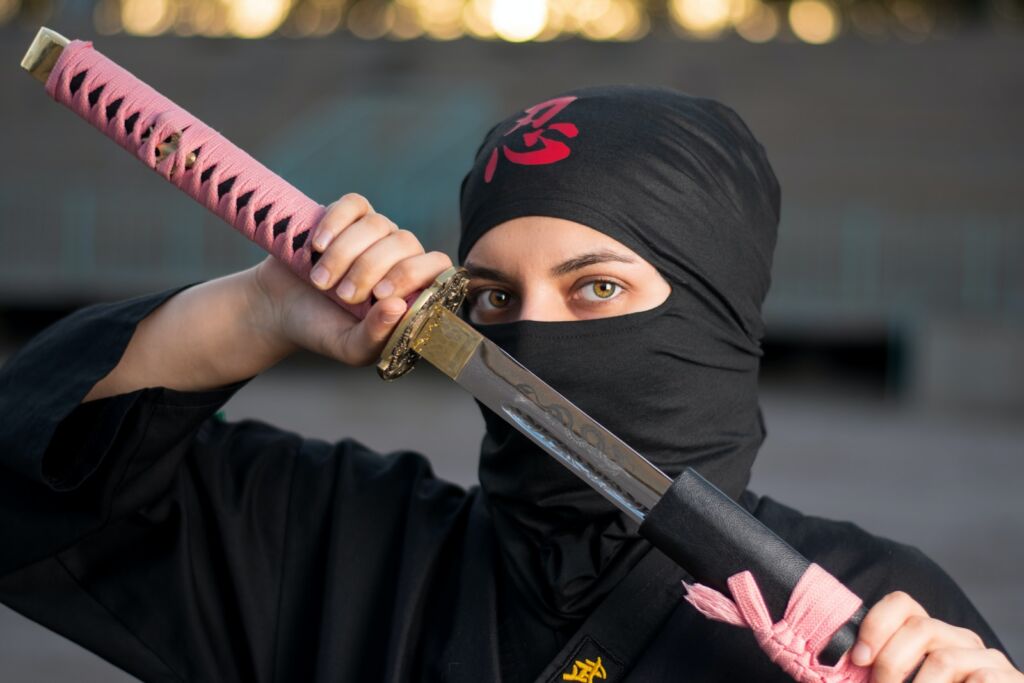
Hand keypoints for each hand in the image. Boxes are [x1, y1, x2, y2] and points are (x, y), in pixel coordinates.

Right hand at [249, 193, 451, 366]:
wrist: (279, 309)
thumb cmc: (323, 330)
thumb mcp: (351, 347)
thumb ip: (377, 335)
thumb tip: (399, 307)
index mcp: (412, 288)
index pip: (438, 267)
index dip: (414, 275)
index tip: (381, 296)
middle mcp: (400, 257)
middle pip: (404, 243)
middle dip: (370, 270)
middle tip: (343, 296)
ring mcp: (376, 233)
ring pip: (377, 225)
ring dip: (344, 255)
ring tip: (321, 281)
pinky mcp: (347, 216)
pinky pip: (354, 204)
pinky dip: (335, 223)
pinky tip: (317, 246)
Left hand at [850, 590, 1020, 681]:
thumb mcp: (908, 680)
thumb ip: (884, 668)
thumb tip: (854, 661)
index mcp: (934, 635)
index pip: (902, 604)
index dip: (876, 625)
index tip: (859, 659)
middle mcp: (961, 639)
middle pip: (920, 628)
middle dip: (891, 664)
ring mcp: (989, 659)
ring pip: (943, 660)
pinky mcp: (1011, 679)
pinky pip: (980, 679)